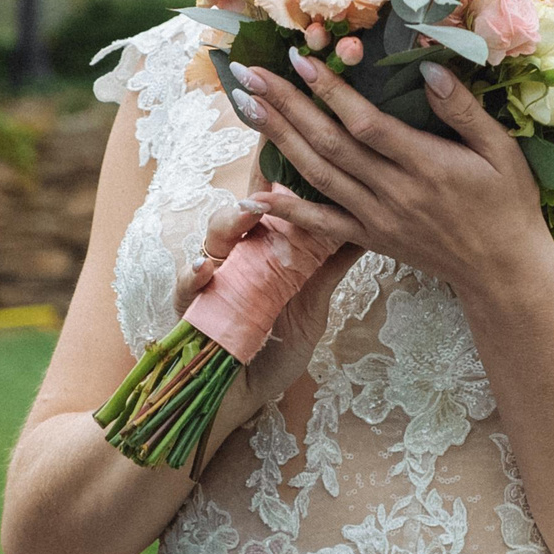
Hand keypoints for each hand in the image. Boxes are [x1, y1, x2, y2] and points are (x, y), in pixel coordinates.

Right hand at [175, 191, 364, 419]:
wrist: (247, 397)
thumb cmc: (276, 352)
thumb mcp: (311, 307)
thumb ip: (329, 271)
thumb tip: (365, 232)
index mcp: (265, 254)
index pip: (268, 209)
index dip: (275, 181)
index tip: (293, 156)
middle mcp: (236, 259)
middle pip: (241, 215)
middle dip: (255, 195)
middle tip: (276, 185)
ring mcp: (211, 279)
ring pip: (213, 238)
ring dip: (228, 224)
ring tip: (246, 217)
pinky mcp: (190, 307)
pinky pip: (188, 284)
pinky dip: (195, 275)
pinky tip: (207, 270)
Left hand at [229, 51, 553, 301]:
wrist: (504, 270)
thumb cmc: (508, 202)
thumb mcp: (502, 150)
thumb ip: (462, 109)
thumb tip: (428, 66)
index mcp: (427, 165)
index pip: (366, 125)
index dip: (330, 93)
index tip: (300, 60)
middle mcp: (395, 193)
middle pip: (329, 145)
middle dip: (286, 106)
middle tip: (250, 74)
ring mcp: (378, 219)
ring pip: (318, 176)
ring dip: (278, 140)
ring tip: (247, 107)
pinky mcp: (372, 239)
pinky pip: (323, 224)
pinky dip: (288, 209)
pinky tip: (255, 192)